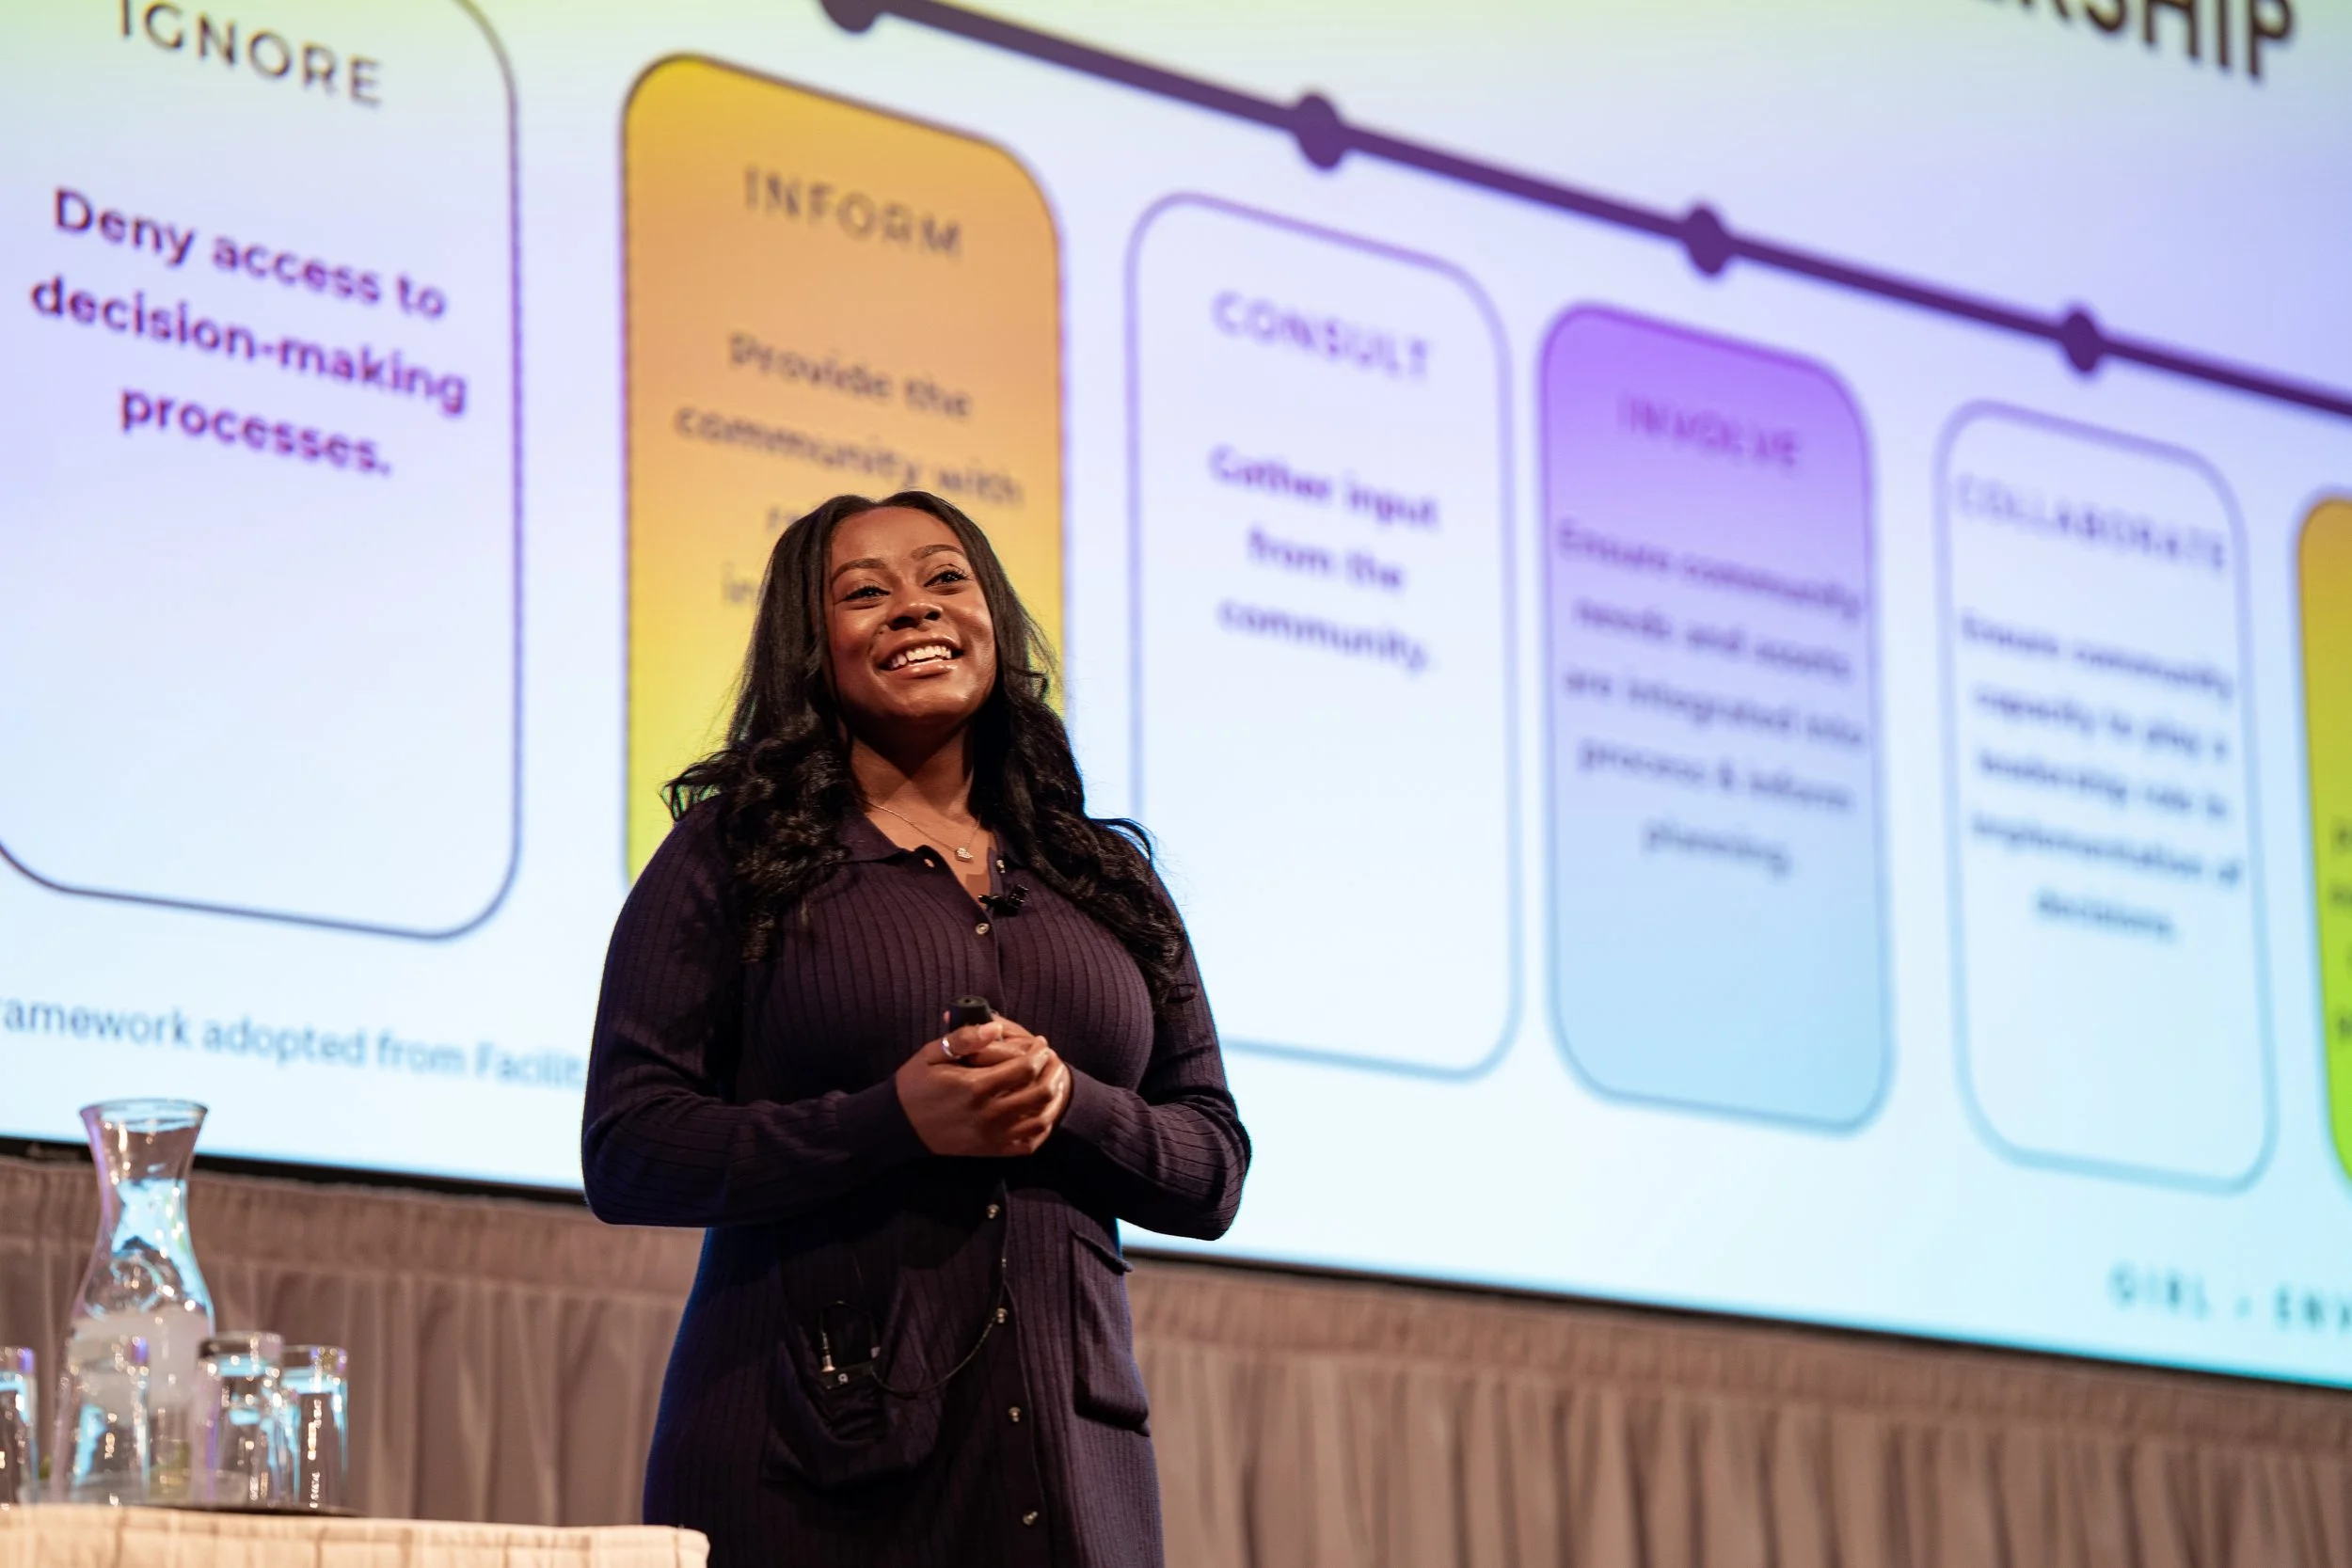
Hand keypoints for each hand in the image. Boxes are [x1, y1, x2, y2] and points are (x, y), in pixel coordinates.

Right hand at [894, 1015, 1071, 1157]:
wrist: (898, 1126)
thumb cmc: (915, 1086)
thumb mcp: (932, 1054)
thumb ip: (965, 1038)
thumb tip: (996, 1027)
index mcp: (975, 1087)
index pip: (1025, 1068)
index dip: (1040, 1052)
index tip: (1041, 1043)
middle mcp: (988, 1114)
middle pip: (1040, 1093)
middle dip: (1053, 1071)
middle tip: (1051, 1059)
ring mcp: (992, 1136)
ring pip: (1041, 1119)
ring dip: (1054, 1097)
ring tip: (1053, 1081)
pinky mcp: (991, 1151)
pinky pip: (1030, 1142)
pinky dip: (1043, 1126)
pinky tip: (1042, 1110)